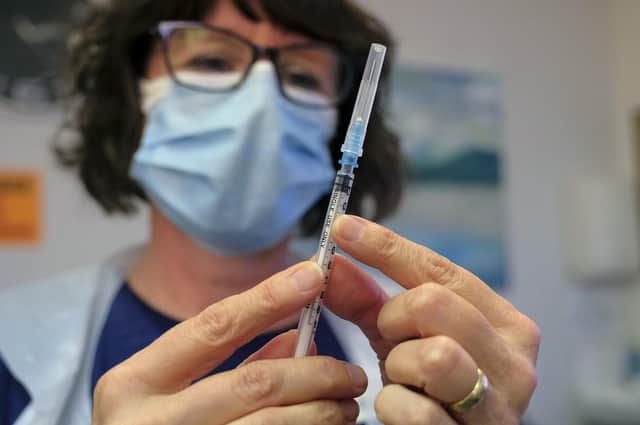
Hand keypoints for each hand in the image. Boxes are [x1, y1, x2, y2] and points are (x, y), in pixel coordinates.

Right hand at [93, 261, 365, 424]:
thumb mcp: (168, 393)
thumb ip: (229, 363)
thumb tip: (298, 339)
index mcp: (132, 384)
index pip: (214, 325)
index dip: (269, 297)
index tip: (313, 275)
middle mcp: (147, 424)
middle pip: (256, 381)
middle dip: (317, 372)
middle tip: (352, 373)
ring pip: (274, 424)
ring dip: (323, 411)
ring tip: (347, 404)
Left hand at [324, 215, 539, 423]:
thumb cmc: (430, 388)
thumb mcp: (401, 337)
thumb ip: (367, 301)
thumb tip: (331, 264)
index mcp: (505, 323)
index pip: (441, 270)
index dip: (386, 247)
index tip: (342, 227)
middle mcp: (515, 362)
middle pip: (434, 303)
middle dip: (394, 317)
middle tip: (390, 337)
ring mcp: (500, 407)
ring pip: (435, 356)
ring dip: (399, 364)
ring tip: (401, 375)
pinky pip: (416, 411)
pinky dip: (394, 406)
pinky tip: (402, 409)